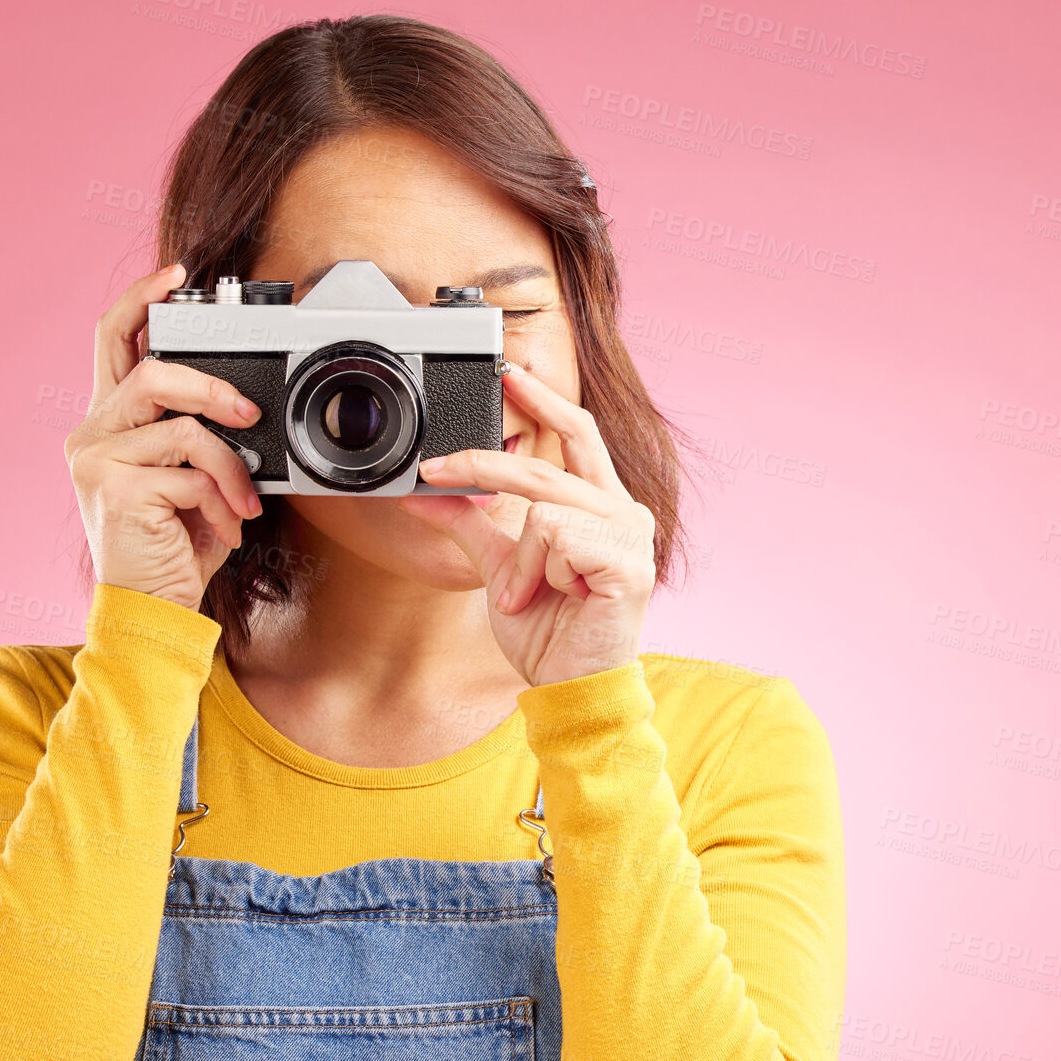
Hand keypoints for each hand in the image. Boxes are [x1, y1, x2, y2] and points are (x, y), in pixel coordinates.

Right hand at [64, 262, 264, 611]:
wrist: (152, 610)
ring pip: (181, 425)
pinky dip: (221, 500)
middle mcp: (92, 434)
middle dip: (213, 386)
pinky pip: (188, 472)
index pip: (113, 339)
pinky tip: (225, 528)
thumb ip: (199, 438)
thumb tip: (242, 409)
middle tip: (248, 413)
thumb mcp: (192, 481)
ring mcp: (96, 460)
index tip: (178, 275)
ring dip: (228, 463)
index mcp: (109, 424)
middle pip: (152, 370)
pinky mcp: (114, 488)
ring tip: (244, 498)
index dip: (141, 297)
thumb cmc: (174, 549)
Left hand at [395, 361, 656, 687]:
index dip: (544, 399)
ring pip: (545, 510)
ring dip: (520, 562)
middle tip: (437, 469)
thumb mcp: (499, 568)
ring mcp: (632, 537)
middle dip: (485, 464)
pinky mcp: (631, 565)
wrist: (569, 687)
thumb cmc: (548, 633)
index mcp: (600, 507)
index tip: (507, 373)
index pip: (577, 434)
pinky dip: (539, 574)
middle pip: (548, 464)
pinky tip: (557, 599)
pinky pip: (558, 539)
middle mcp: (623, 513)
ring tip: (527, 596)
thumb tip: (427, 491)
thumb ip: (471, 524)